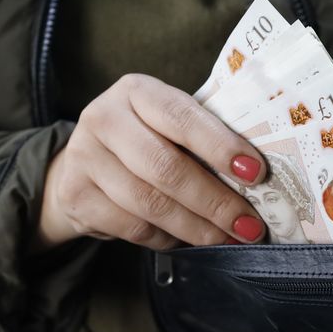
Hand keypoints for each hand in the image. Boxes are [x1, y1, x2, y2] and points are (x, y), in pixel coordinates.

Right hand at [34, 74, 268, 251]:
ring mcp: (84, 158)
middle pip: (166, 167)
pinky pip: (133, 227)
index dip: (220, 147)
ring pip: (150, 203)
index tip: (255, 173)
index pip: (182, 118)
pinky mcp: (76, 197)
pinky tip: (188, 239)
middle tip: (249, 224)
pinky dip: (168, 239)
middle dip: (215, 201)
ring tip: (228, 238)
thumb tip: (256, 179)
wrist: (80, 166)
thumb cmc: (143, 141)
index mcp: (137, 91)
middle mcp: (104, 117)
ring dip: (197, 228)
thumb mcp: (167, 126)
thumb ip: (202, 140)